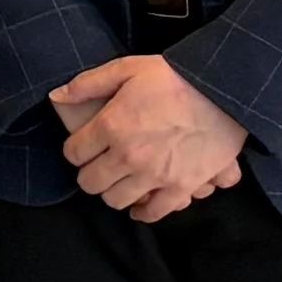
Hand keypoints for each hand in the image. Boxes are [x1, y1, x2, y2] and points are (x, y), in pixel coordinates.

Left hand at [51, 52, 244, 220]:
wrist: (224, 92)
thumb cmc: (175, 77)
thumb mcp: (128, 68)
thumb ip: (89, 83)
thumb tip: (57, 96)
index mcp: (111, 126)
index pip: (73, 153)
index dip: (75, 150)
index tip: (83, 147)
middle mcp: (128, 156)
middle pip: (90, 182)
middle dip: (90, 174)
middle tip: (99, 165)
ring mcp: (155, 175)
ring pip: (116, 200)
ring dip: (114, 192)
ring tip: (119, 181)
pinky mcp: (181, 187)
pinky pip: (154, 213)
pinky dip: (144, 212)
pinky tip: (140, 204)